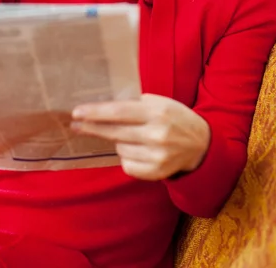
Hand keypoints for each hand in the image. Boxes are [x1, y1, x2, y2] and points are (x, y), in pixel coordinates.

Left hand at [71, 94, 210, 180]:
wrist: (200, 145)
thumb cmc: (174, 118)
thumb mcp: (160, 102)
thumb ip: (135, 103)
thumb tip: (101, 106)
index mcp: (156, 112)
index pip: (119, 111)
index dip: (96, 113)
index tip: (77, 112)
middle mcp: (156, 134)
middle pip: (114, 131)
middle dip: (92, 127)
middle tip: (75, 124)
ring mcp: (157, 156)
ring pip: (119, 148)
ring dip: (119, 141)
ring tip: (135, 136)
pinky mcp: (156, 173)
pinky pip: (127, 164)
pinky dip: (128, 157)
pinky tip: (140, 150)